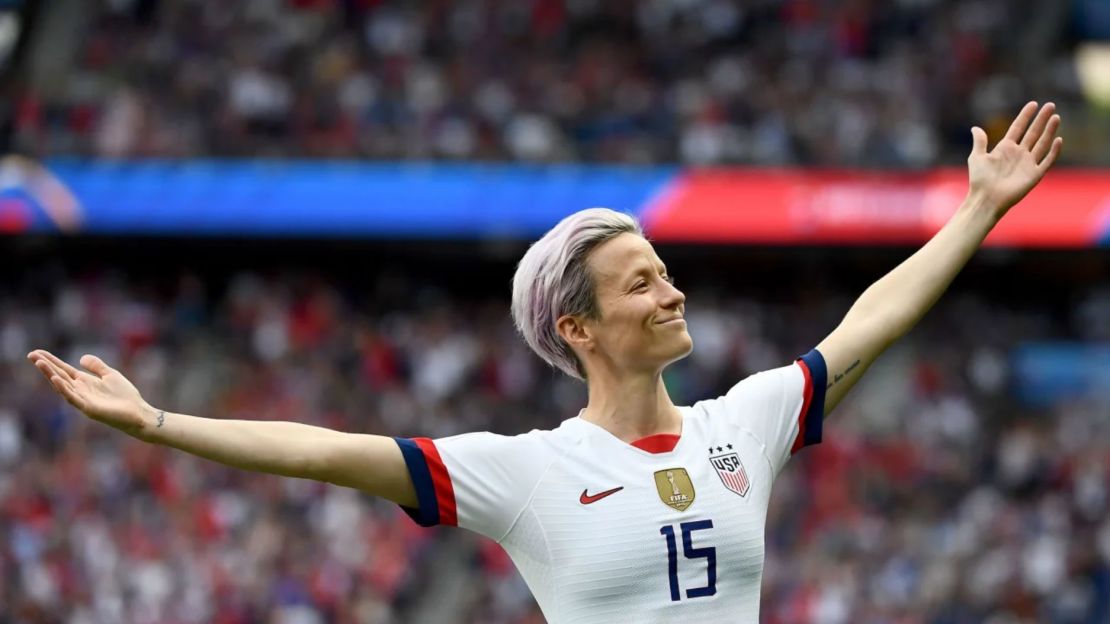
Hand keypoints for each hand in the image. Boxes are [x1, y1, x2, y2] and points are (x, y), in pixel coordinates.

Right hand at [27, 350, 152, 436]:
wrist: (139, 413)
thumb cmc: (125, 396)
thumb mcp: (110, 375)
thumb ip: (96, 366)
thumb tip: (80, 358)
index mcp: (85, 382)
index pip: (64, 370)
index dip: (51, 361)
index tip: (36, 352)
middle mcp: (80, 391)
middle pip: (59, 376)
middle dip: (46, 366)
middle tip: (31, 355)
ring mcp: (83, 400)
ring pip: (63, 386)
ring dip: (51, 375)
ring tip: (40, 363)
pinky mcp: (89, 409)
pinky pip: (73, 398)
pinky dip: (64, 389)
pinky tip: (56, 379)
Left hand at [967, 101, 1062, 219]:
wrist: (986, 199)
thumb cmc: (979, 180)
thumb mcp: (977, 157)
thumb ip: (980, 142)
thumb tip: (975, 128)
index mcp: (1005, 148)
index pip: (1018, 128)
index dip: (1025, 116)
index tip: (1033, 104)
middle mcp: (1018, 153)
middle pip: (1033, 132)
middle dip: (1041, 119)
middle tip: (1050, 105)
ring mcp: (1028, 163)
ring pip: (1042, 143)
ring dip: (1049, 131)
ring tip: (1056, 117)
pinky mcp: (1034, 175)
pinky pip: (1047, 161)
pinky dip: (1053, 151)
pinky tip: (1058, 139)